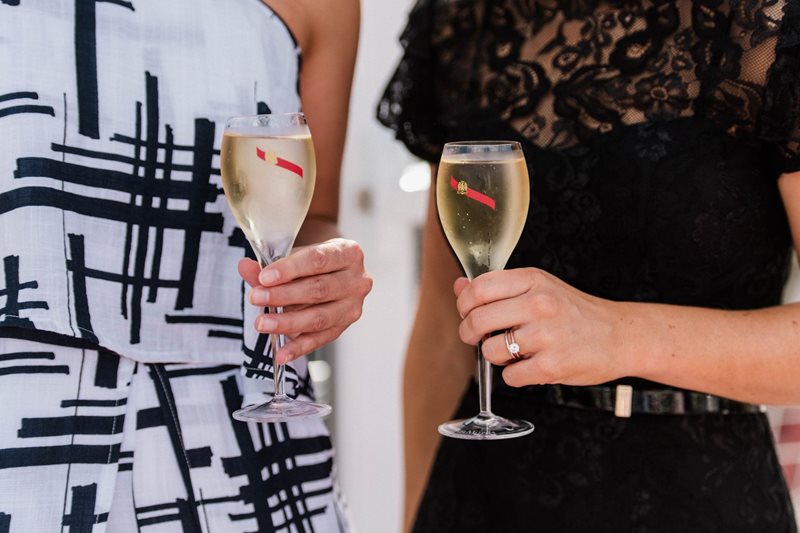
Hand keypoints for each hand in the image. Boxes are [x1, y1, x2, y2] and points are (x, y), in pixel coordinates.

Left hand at [239, 238, 371, 363]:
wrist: (331, 273)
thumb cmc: (312, 262)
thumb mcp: (294, 256)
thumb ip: (270, 264)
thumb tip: (246, 267)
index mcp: (347, 253)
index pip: (318, 260)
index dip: (290, 269)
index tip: (265, 277)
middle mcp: (357, 280)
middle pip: (319, 289)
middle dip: (284, 295)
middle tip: (257, 297)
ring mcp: (352, 306)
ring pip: (320, 317)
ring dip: (288, 322)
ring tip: (263, 323)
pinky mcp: (343, 327)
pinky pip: (320, 340)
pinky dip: (298, 348)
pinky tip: (281, 353)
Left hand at [454, 268, 631, 386]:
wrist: (620, 335)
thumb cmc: (576, 312)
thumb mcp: (540, 288)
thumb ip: (499, 288)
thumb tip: (458, 285)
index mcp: (533, 281)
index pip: (478, 289)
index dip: (464, 304)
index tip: (467, 312)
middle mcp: (539, 305)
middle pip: (477, 320)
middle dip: (469, 333)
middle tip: (477, 337)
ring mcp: (545, 336)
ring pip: (490, 351)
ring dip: (494, 356)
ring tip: (513, 351)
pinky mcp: (551, 366)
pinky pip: (509, 376)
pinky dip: (514, 375)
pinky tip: (530, 365)